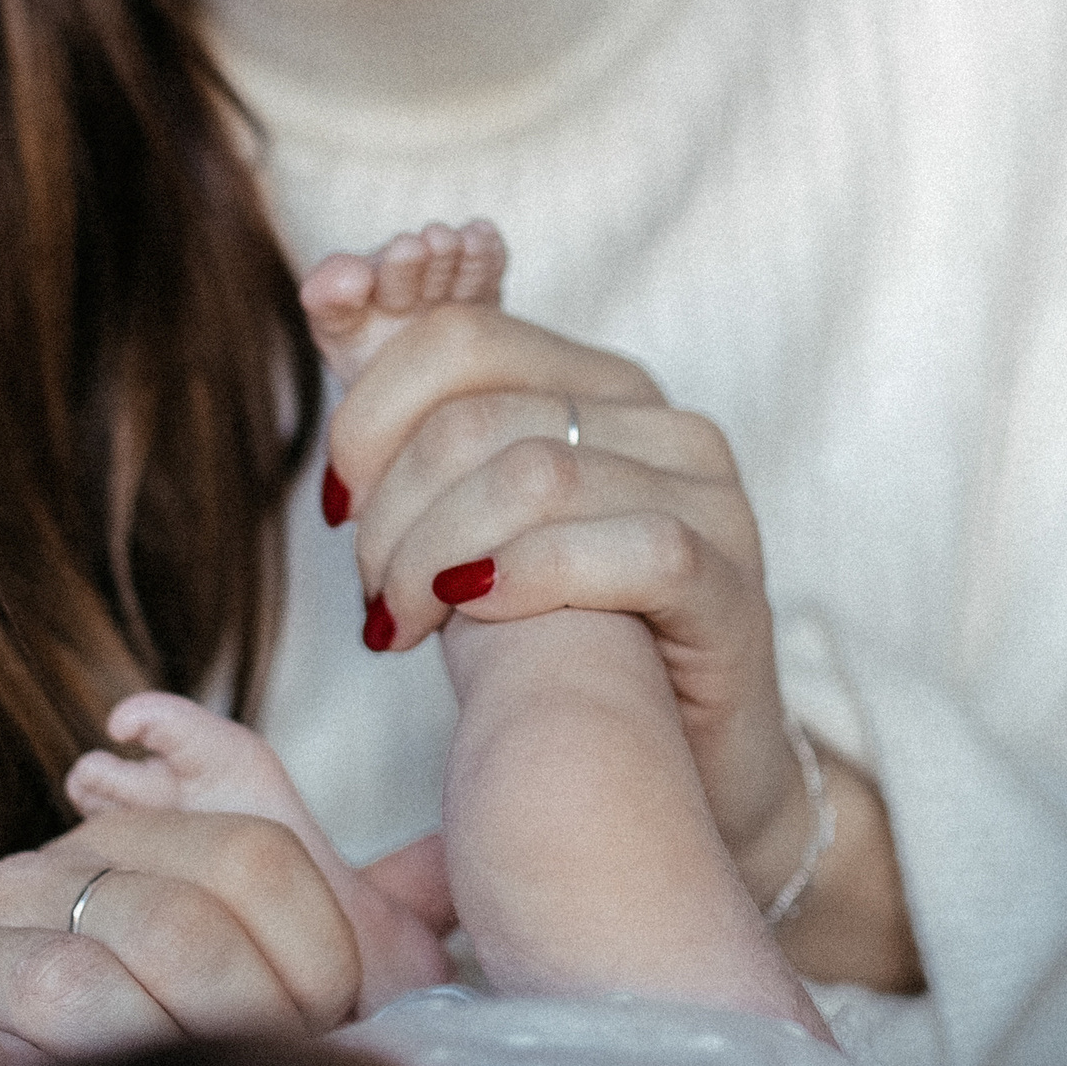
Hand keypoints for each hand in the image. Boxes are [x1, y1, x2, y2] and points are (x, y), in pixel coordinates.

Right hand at [0, 804, 364, 1065]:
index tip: (323, 1037)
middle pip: (175, 926)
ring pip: (65, 981)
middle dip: (232, 1030)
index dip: (318, 970)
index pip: (263, 863)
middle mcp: (58, 866)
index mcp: (155, 842)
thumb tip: (460, 863)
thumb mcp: (301, 977)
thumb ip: (380, 914)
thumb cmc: (180, 1050)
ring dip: (127, 1063)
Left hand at [322, 299, 806, 894]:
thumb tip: (331, 288)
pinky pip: (628, 550)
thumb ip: (411, 410)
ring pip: (533, 477)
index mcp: (601, 385)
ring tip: (403, 623)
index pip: (461, 334)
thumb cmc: (564, 641)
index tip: (336, 503)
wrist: (682, 776)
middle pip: (476, 413)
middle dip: (390, 507)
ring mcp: (712, 500)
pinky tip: (477, 621)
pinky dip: (528, 581)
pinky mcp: (735, 588)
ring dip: (433, 556)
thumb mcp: (472, 519)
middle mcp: (667, 423)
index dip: (368, 409)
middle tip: (372, 590)